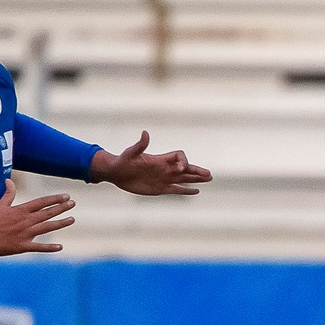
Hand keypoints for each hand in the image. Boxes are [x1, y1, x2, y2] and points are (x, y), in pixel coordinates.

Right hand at [0, 181, 73, 256]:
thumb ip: (8, 194)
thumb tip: (8, 180)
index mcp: (20, 211)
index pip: (41, 202)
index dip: (54, 199)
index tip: (66, 196)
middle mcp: (25, 221)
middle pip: (47, 213)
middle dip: (61, 208)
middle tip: (73, 203)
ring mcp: (25, 234)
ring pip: (47, 227)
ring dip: (60, 223)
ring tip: (72, 219)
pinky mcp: (22, 246)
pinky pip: (38, 247)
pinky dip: (49, 247)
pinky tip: (60, 247)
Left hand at [93, 131, 210, 195]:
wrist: (116, 174)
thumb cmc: (122, 161)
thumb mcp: (130, 153)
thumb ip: (140, 145)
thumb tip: (145, 133)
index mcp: (160, 160)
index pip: (179, 157)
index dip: (183, 162)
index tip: (180, 169)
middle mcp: (165, 168)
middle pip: (186, 168)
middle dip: (197, 171)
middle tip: (209, 175)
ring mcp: (164, 179)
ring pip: (184, 178)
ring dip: (196, 179)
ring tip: (209, 179)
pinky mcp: (160, 188)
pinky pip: (177, 189)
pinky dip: (186, 190)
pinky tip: (196, 191)